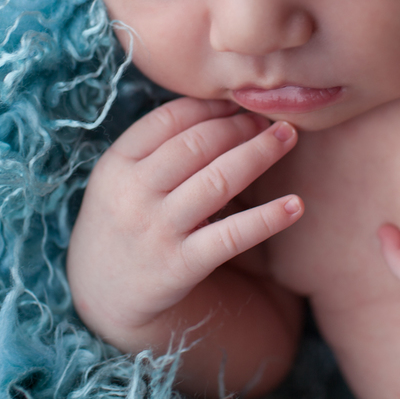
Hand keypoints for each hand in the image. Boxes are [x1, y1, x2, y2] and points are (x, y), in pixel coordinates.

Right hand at [67, 97, 302, 338]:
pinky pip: (231, 236)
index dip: (211, 106)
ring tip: (287, 138)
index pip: (170, 119)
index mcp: (117, 164)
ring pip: (218, 180)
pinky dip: (267, 219)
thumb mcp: (120, 180)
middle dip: (240, 126)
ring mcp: (157, 229)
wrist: (104, 296)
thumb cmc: (124, 222)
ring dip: (259, 153)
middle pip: (198, 144)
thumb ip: (157, 148)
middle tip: (270, 119)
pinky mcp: (180, 265)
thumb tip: (219, 106)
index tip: (240, 101)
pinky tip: (295, 205)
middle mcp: (133, 193)